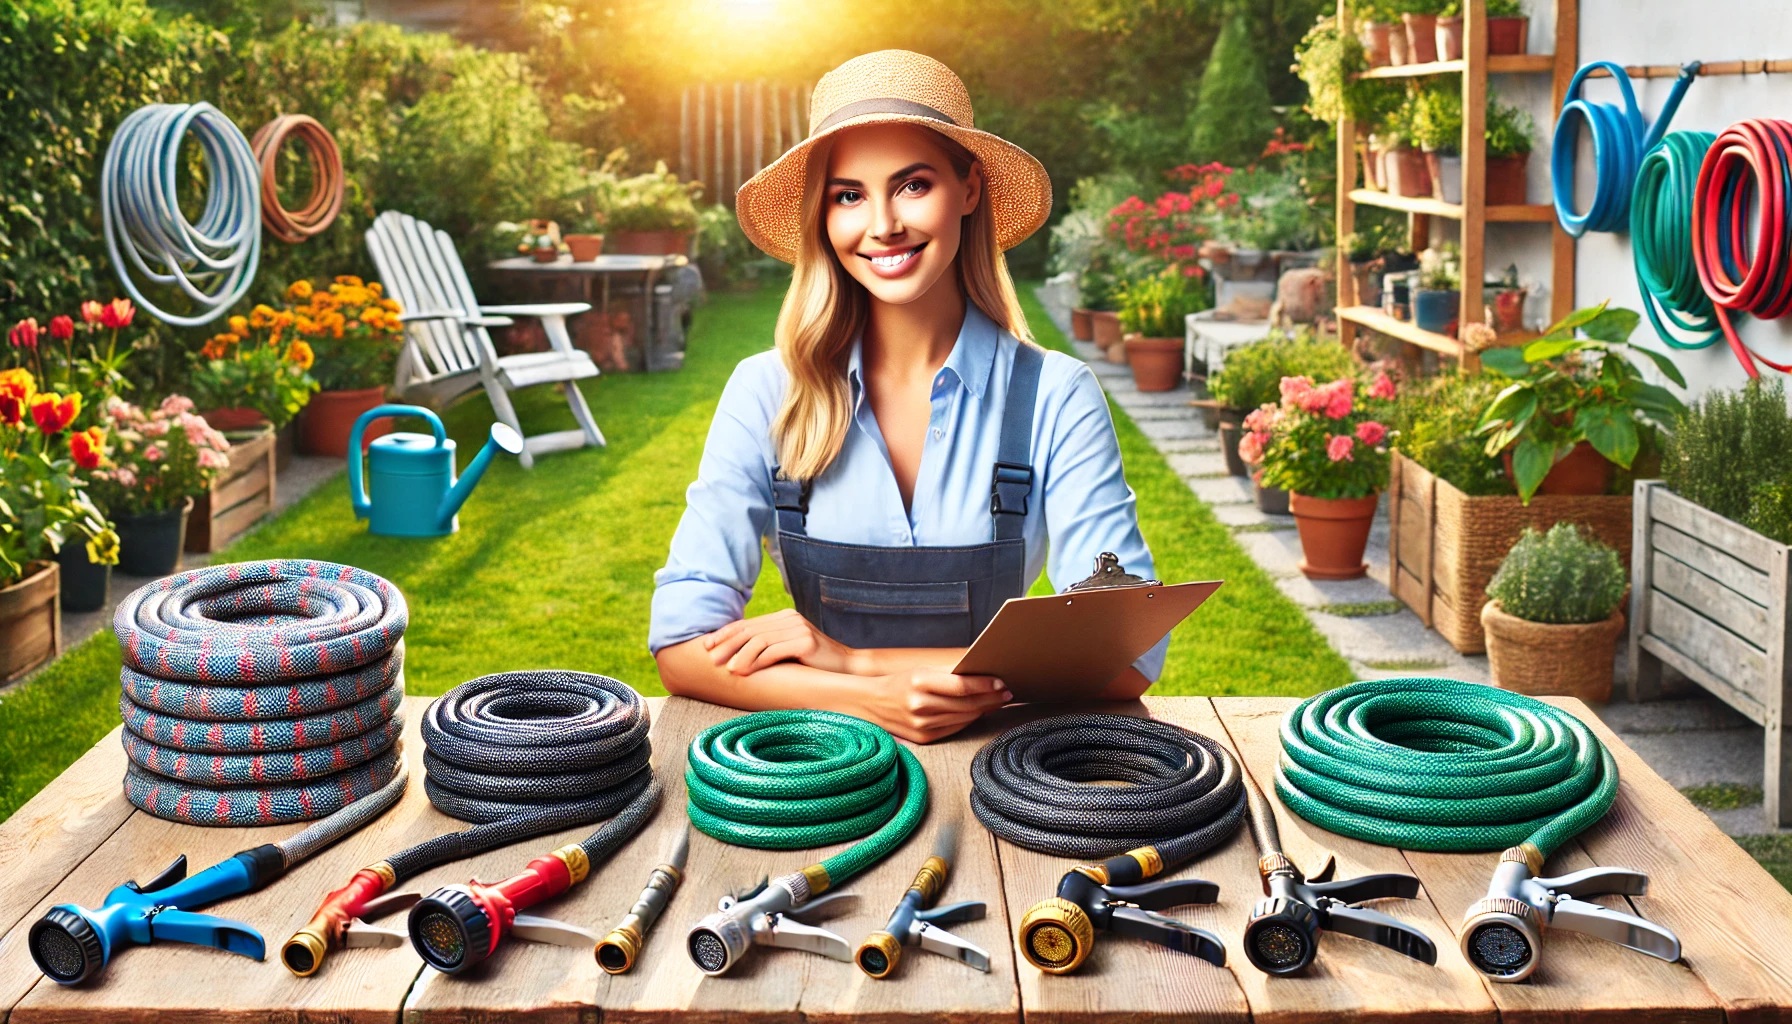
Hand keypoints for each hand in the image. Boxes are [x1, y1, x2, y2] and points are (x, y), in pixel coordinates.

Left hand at [703, 609, 857, 675]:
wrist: (847, 669)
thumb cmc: (814, 665)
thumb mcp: (788, 652)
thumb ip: (768, 647)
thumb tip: (735, 656)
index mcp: (784, 617)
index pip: (748, 623)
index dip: (725, 633)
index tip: (707, 645)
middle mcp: (790, 618)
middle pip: (750, 629)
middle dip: (727, 644)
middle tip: (711, 659)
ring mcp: (798, 628)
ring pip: (759, 640)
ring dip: (739, 654)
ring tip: (727, 668)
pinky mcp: (806, 642)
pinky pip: (773, 650)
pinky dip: (755, 661)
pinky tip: (744, 671)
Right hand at [863, 670, 1012, 743]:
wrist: (871, 704)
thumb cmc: (902, 683)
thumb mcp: (922, 671)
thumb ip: (950, 673)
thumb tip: (983, 674)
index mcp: (919, 682)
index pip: (962, 686)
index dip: (985, 685)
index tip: (1002, 682)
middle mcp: (920, 705)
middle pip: (967, 704)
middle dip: (991, 698)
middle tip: (1007, 692)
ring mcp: (921, 725)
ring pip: (964, 718)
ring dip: (984, 709)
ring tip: (997, 701)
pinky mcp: (923, 739)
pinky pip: (955, 729)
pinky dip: (969, 720)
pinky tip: (979, 712)